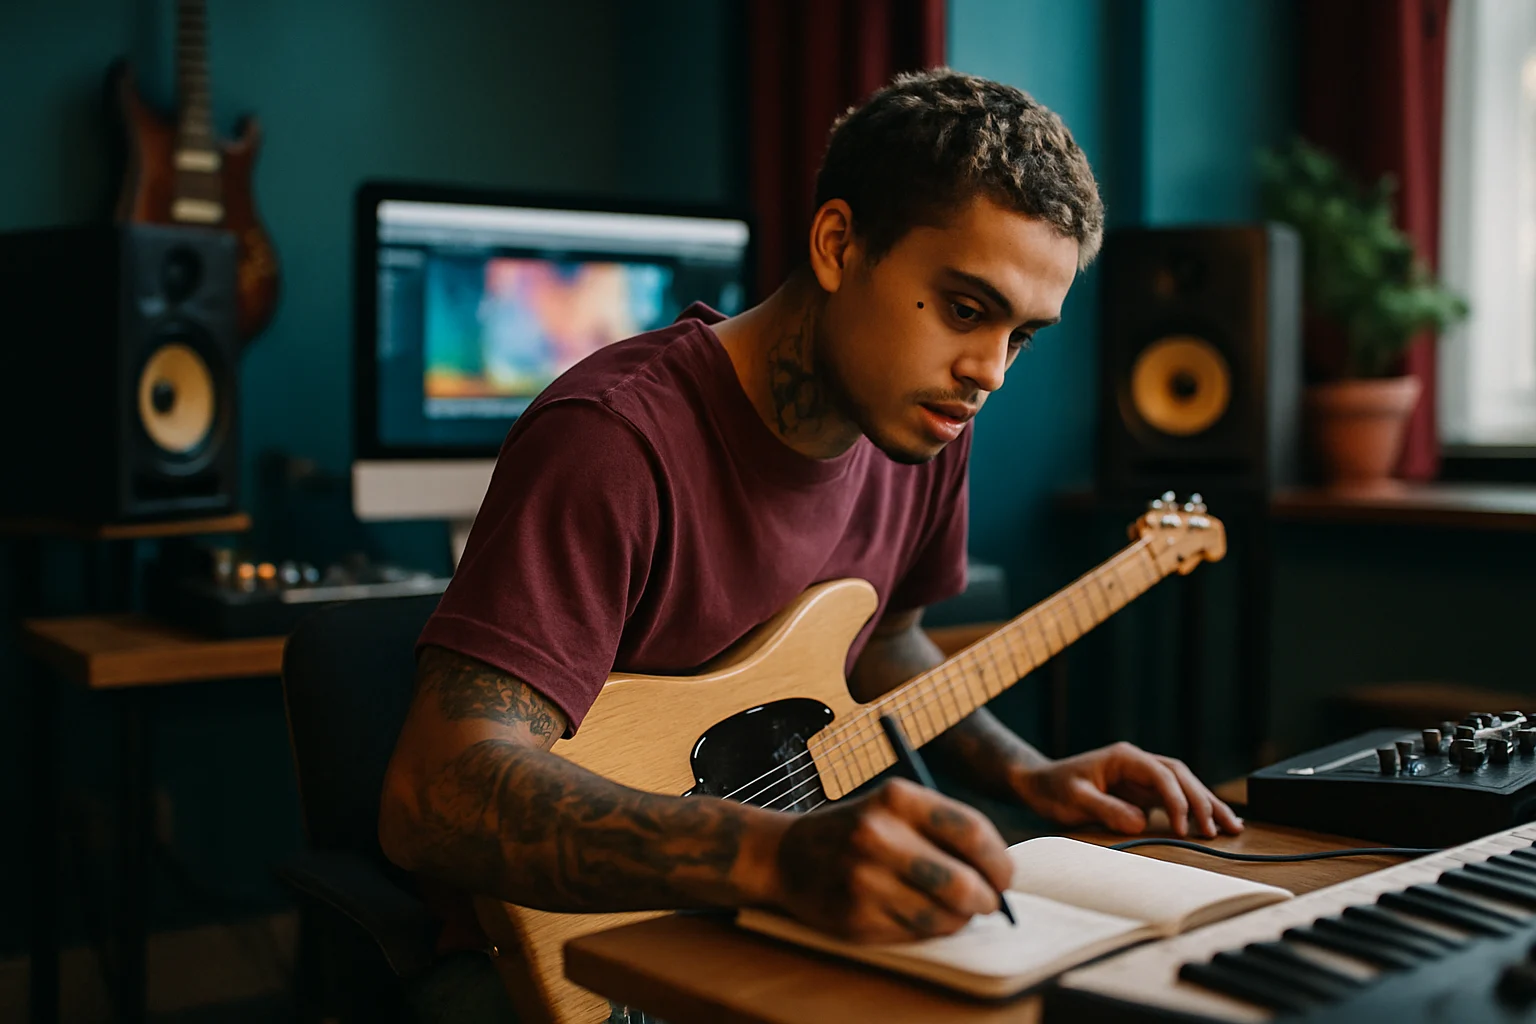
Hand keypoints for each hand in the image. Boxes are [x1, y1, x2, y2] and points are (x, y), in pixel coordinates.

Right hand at [766, 778, 1014, 942]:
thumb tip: (1002, 876)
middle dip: (988, 900)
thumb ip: (945, 831)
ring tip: (952, 909)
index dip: (999, 861)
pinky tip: (916, 913)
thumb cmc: (857, 830)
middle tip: (989, 902)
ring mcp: (864, 881)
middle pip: (963, 883)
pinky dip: (929, 930)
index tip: (1005, 876)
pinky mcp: (855, 918)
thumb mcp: (894, 808)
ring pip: (944, 917)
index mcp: (896, 798)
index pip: (972, 831)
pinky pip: (916, 934)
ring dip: (960, 919)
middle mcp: (878, 836)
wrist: (785, 856)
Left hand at [1011, 742, 1242, 837]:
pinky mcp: (1142, 791)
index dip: (1177, 800)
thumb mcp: (1074, 799)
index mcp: (1124, 757)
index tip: (1182, 827)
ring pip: (1184, 785)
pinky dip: (1194, 811)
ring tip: (1232, 827)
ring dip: (1207, 805)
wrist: (1038, 784)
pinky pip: (1174, 798)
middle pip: (1181, 776)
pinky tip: (1212, 824)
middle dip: (1203, 801)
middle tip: (1219, 830)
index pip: (1162, 775)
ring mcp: (1142, 776)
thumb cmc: (1053, 789)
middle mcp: (1138, 762)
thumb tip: (1141, 822)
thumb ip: (1106, 809)